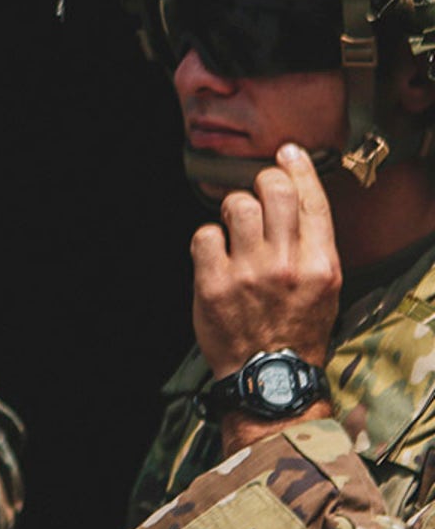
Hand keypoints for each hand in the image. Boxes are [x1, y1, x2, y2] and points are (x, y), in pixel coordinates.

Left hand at [191, 144, 339, 448]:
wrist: (270, 376)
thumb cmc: (296, 328)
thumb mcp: (324, 287)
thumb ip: (312, 243)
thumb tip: (295, 195)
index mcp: (322, 265)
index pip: (312, 201)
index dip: (298, 169)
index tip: (288, 152)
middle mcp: (287, 265)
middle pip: (273, 191)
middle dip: (261, 183)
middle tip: (255, 196)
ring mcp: (249, 274)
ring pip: (236, 204)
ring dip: (232, 209)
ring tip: (235, 228)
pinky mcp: (213, 283)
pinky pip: (204, 234)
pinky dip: (207, 240)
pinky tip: (215, 255)